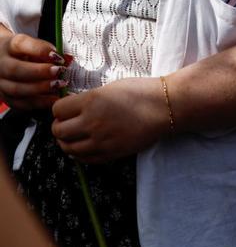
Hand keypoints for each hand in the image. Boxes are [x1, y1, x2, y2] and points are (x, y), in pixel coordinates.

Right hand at [0, 31, 68, 111]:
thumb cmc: (26, 52)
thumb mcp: (35, 45)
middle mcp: (1, 64)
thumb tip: (67, 59)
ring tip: (59, 86)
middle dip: (39, 72)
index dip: (41, 50)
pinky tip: (54, 99)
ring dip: (40, 89)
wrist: (6, 61)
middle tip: (59, 72)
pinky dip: (39, 103)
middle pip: (15, 69)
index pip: (21, 44)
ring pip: (16, 89)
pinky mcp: (5, 97)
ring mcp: (0, 82)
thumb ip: (49, 51)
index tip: (58, 55)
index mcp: (10, 45)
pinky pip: (19, 103)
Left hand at [51, 77, 170, 163]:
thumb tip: (73, 109)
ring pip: (68, 147)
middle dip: (60, 126)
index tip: (67, 109)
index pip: (57, 110)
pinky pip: (84, 159)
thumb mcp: (110, 88)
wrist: (167, 107)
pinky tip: (86, 145)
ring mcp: (101, 140)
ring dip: (68, 141)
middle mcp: (92, 122)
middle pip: (58, 131)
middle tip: (68, 123)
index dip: (60, 109)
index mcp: (91, 101)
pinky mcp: (111, 153)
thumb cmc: (143, 92)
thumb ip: (89, 99)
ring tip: (76, 135)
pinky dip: (80, 153)